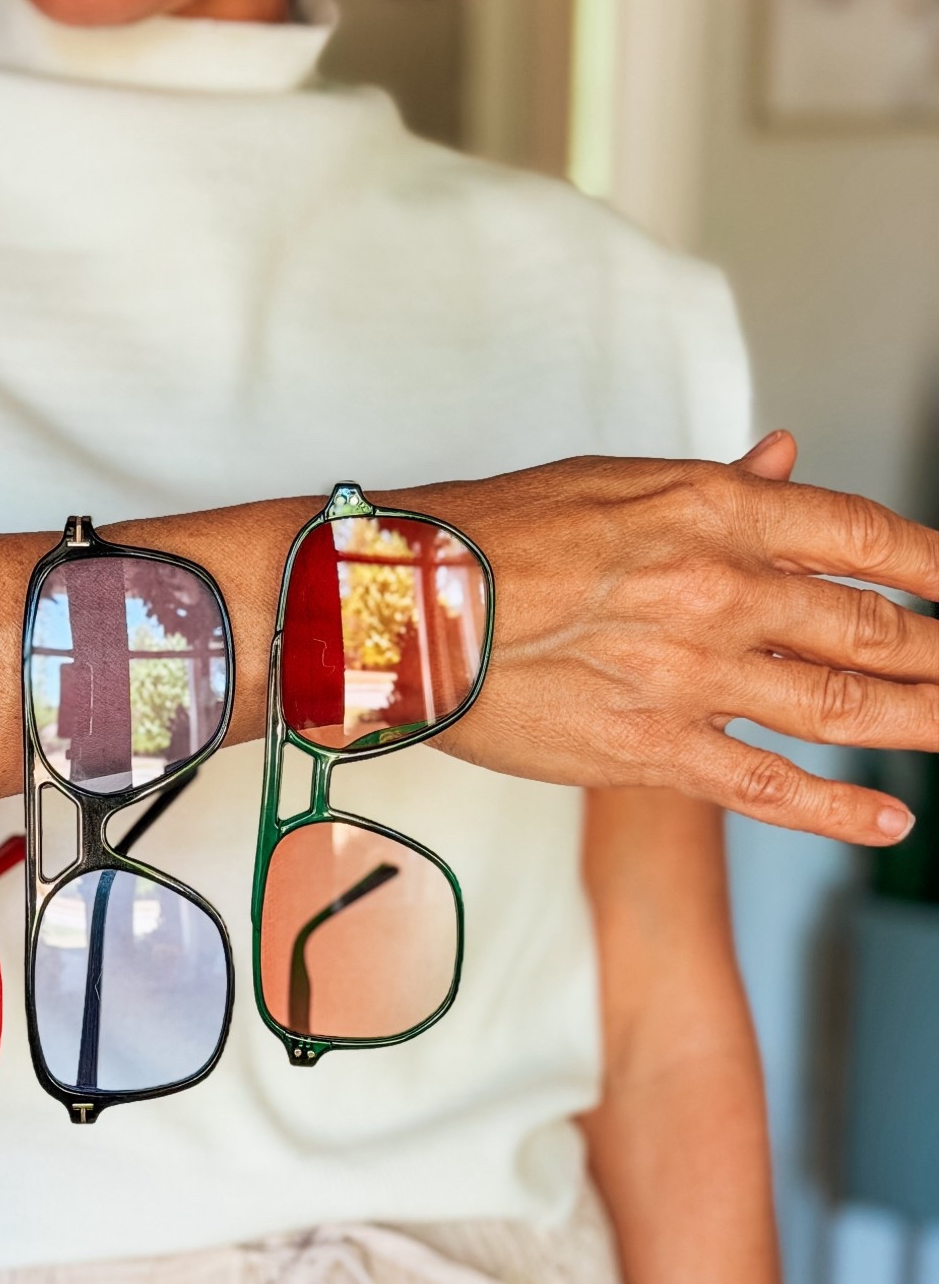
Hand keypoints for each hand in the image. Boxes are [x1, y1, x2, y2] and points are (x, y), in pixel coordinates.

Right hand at [431, 432, 938, 845]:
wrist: (399, 607)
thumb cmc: (489, 537)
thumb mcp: (613, 484)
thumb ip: (715, 487)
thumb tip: (787, 463)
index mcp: (712, 510)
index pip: (862, 535)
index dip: (935, 566)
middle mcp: (720, 589)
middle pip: (874, 627)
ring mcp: (693, 674)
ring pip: (844, 707)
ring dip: (924, 722)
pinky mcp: (651, 748)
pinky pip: (768, 787)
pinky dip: (839, 810)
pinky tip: (893, 820)